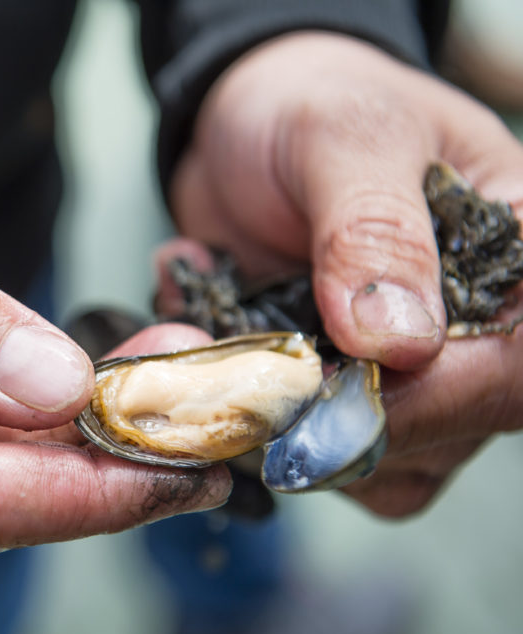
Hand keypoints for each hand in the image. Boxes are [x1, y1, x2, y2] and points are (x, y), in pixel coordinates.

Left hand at [167, 32, 522, 515]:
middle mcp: (471, 329)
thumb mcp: (344, 138)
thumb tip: (400, 343)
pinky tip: (207, 335)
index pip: (511, 365)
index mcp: (513, 258)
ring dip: (276, 419)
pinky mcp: (336, 387)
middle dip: (333, 418)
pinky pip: (304, 446)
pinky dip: (243, 411)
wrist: (245, 124)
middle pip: (448, 430)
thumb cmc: (312, 107)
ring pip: (373, 460)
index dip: (437, 398)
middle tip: (246, 367)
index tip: (343, 386)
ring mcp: (403, 370)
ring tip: (214, 338)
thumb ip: (374, 230)